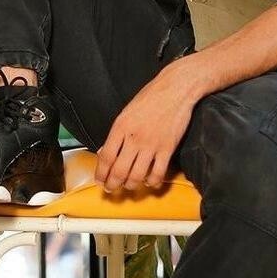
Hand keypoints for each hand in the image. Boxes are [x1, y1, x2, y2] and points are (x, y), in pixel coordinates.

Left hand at [94, 60, 198, 191]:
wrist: (176, 89)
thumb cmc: (152, 96)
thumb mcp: (127, 111)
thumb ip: (117, 132)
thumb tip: (106, 150)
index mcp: (121, 127)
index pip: (106, 157)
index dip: (101, 173)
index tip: (100, 179)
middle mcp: (134, 138)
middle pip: (119, 171)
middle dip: (112, 185)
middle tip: (111, 188)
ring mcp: (151, 145)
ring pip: (136, 176)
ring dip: (131, 186)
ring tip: (129, 186)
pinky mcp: (167, 148)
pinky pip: (157, 173)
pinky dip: (152, 182)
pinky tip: (149, 181)